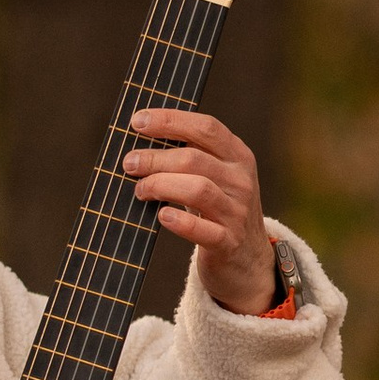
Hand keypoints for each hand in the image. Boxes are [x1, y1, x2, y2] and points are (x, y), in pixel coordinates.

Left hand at [125, 108, 276, 313]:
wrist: (248, 258)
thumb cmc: (220, 208)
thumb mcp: (217, 176)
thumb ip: (192, 156)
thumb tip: (141, 140)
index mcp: (238, 156)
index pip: (206, 128)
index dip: (170, 120)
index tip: (138, 121)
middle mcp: (241, 181)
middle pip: (194, 159)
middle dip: (155, 158)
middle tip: (130, 163)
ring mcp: (237, 212)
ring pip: (197, 189)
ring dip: (160, 185)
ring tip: (141, 189)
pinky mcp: (228, 242)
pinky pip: (201, 229)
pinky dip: (178, 220)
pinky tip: (161, 215)